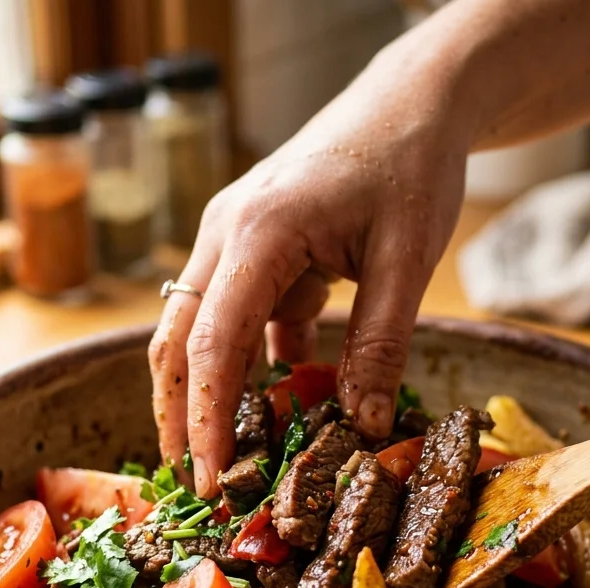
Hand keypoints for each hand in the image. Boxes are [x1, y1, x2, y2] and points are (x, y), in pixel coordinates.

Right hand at [149, 48, 468, 495]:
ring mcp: (235, 239)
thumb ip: (379, 345)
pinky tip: (282, 401)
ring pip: (200, 328)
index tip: (210, 479)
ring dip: (210, 390)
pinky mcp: (256, 248)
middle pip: (178, 338)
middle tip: (197, 482)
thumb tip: (362, 426)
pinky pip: (242, 315)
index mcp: (259, 234)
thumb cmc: (409, 166)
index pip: (212, 343)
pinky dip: (253, 360)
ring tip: (231, 455)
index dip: (205, 419)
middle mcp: (227, 234)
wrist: (411, 103)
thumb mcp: (405, 260)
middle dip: (179, 413)